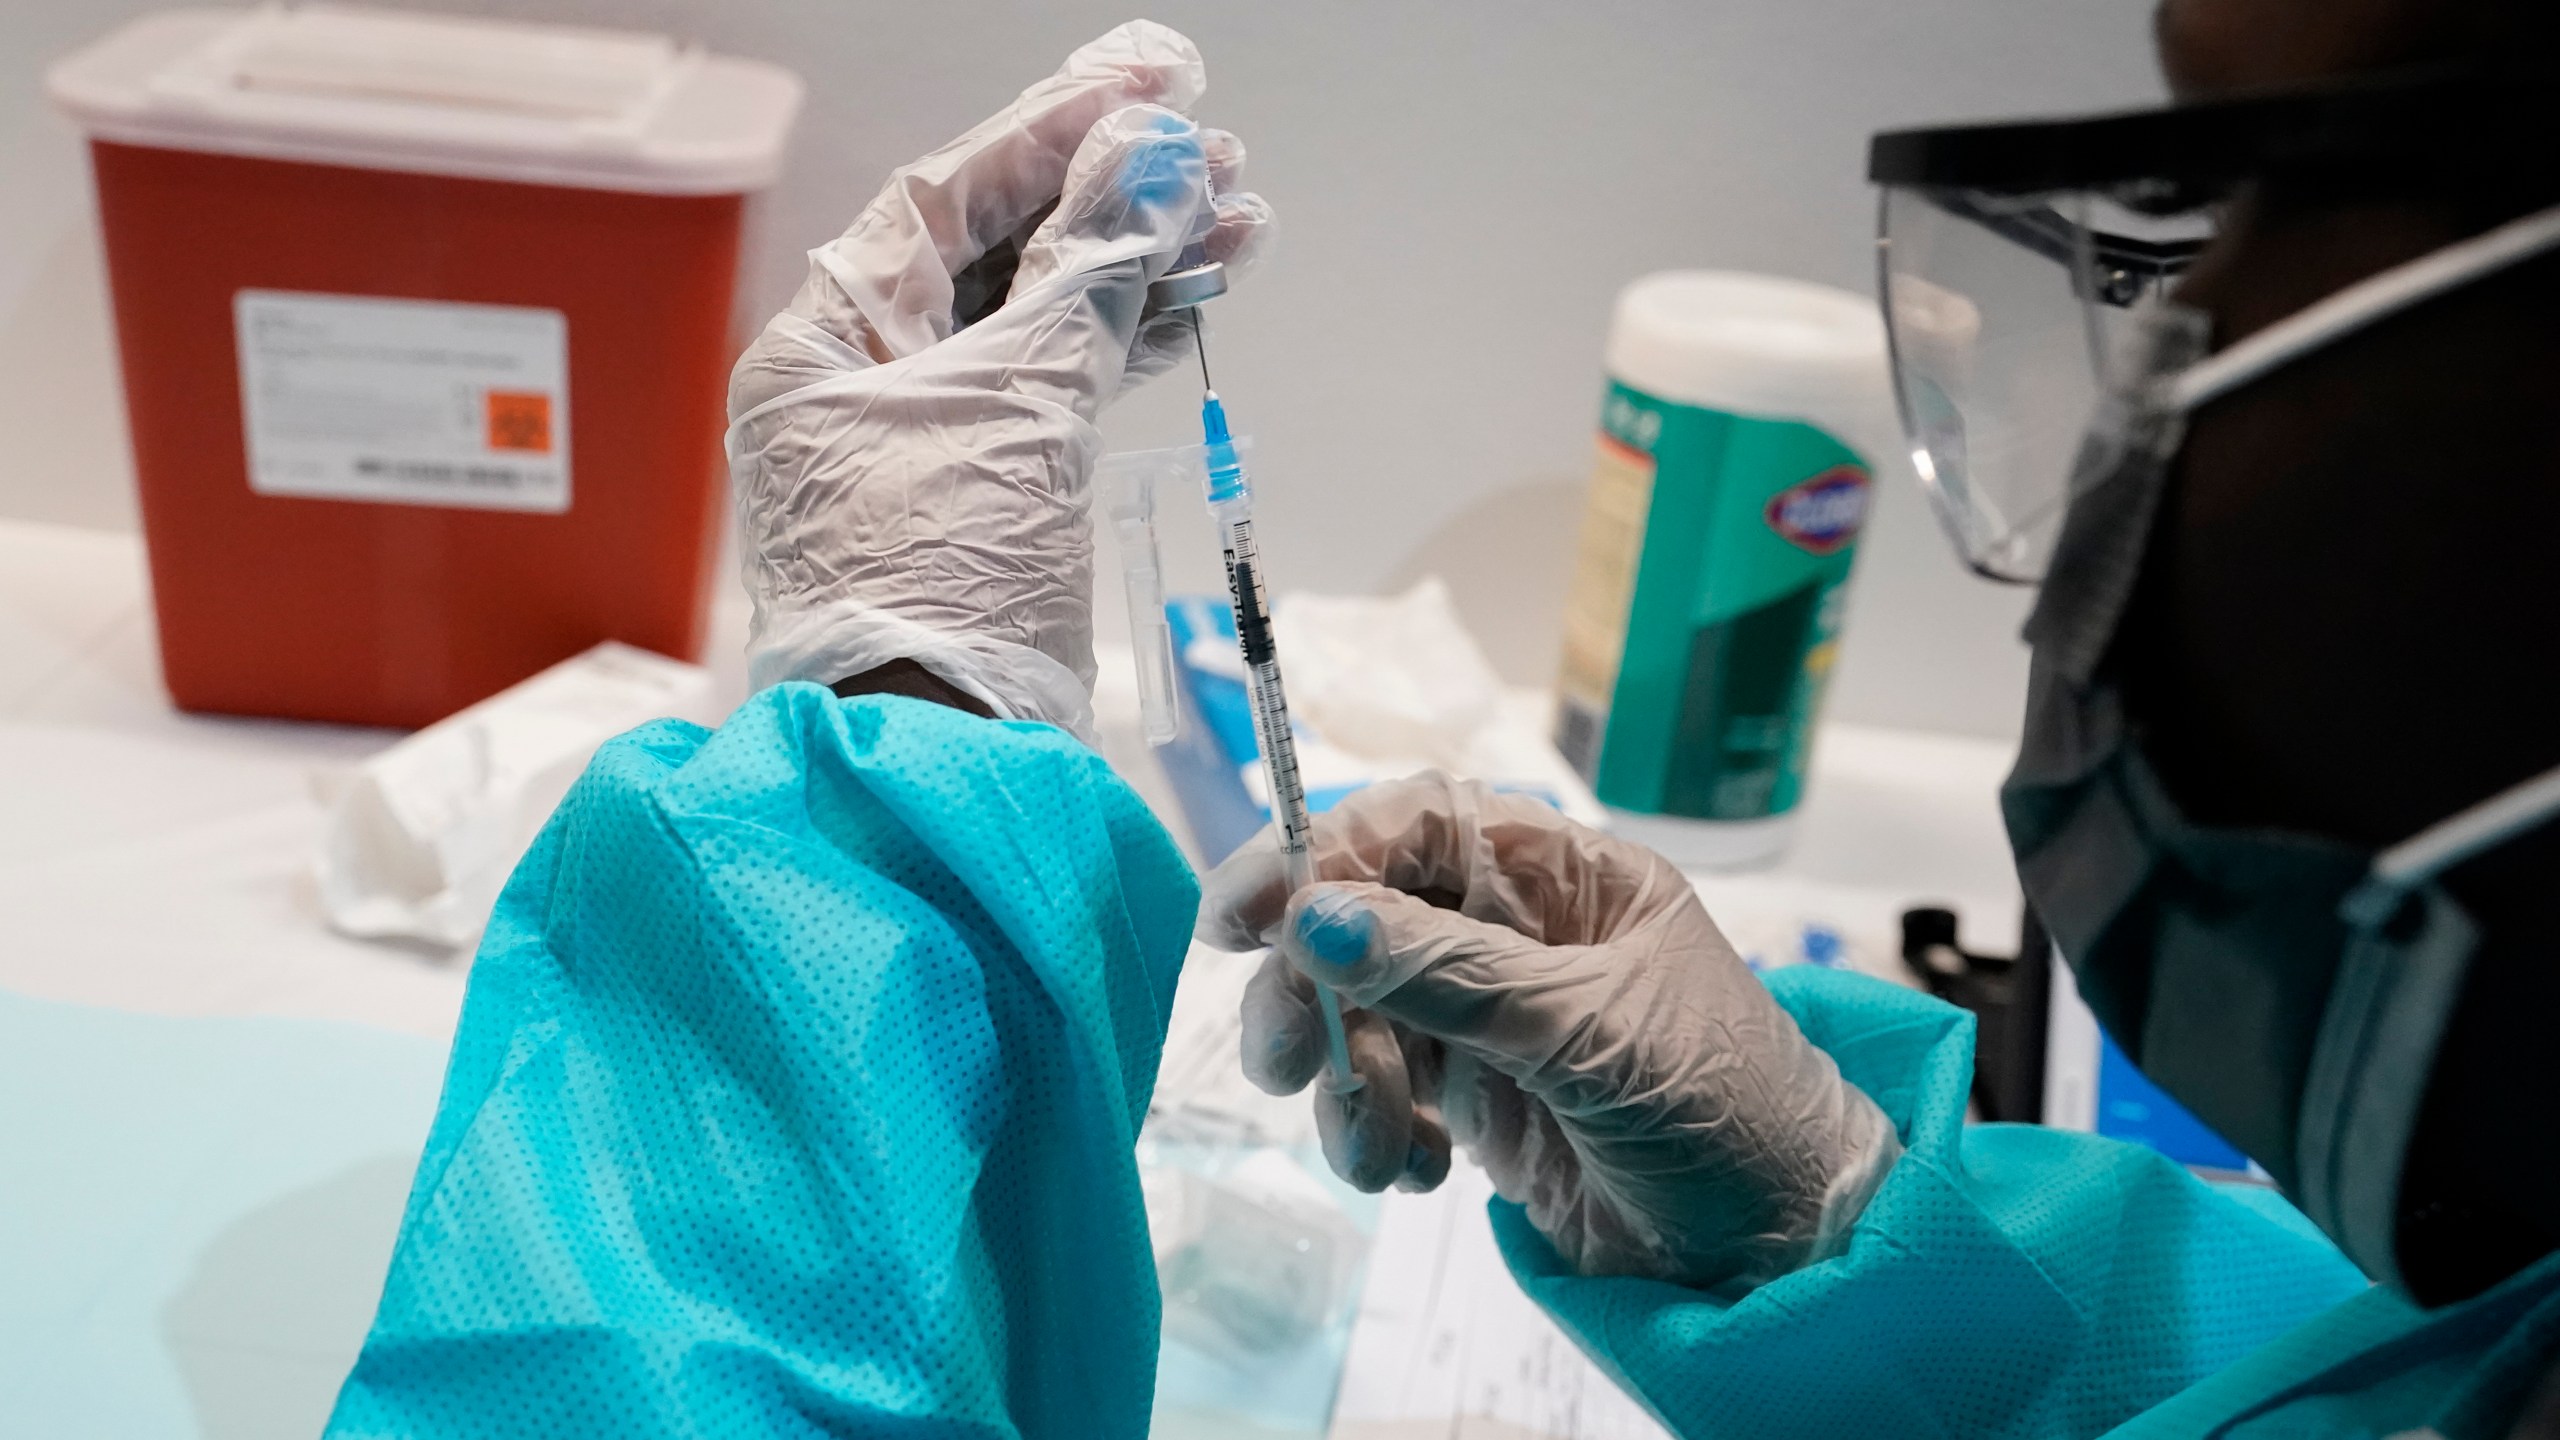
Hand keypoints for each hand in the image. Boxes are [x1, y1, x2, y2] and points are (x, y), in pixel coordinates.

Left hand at [727, 21, 1273, 740]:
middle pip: (999, 249)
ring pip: (1042, 317)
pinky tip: (1199, 296)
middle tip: (1215, 154)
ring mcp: (928, 439)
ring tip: (1239, 220)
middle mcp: (865, 381)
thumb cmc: (941, 583)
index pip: (944, 197)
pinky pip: (1060, 385)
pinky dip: (1128, 341)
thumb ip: (1089, 272)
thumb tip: (1151, 157)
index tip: (1148, 83)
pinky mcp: (987, 494)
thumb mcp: (1020, 406)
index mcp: (827, 343)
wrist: (944, 757)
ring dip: (1139, 265)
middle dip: (1112, 197)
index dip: (1052, 129)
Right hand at [1196, 772, 1902, 1291]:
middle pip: (1364, 920)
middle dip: (1313, 990)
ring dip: (1347, 1084)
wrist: (1780, 1254)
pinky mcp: (1480, 1100)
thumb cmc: (1724, 1112)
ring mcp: (1494, 1018)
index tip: (1243, 917)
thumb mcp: (1588, 1033)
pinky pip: (1385, 1092)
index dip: (1320, 855)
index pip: (1417, 826)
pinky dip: (1378, 1134)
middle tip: (1289, 1065)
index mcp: (1565, 876)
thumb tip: (1317, 916)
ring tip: (1384, 1156)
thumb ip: (1450, 974)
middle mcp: (1520, 932)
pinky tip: (1422, 1175)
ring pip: (1360, 1014)